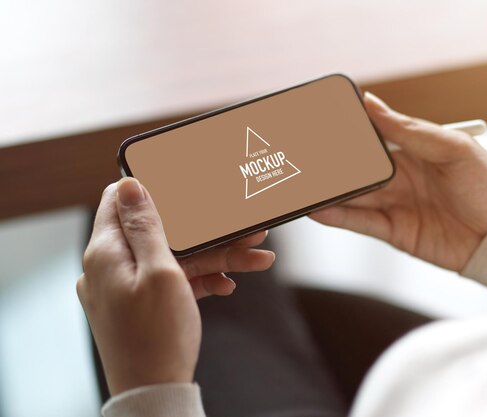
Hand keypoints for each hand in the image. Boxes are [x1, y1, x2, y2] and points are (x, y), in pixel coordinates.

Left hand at [77, 178, 274, 395]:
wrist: (154, 394)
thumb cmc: (157, 336)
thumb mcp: (160, 272)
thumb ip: (145, 226)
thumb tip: (128, 184)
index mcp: (107, 252)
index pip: (119, 200)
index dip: (152, 187)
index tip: (186, 183)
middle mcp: (111, 267)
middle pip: (161, 232)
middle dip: (205, 230)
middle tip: (242, 227)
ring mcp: (126, 288)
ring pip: (174, 259)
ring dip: (215, 257)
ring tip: (256, 257)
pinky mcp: (140, 306)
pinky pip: (172, 282)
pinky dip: (200, 280)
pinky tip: (228, 284)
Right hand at [309, 92, 486, 271]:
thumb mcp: (453, 147)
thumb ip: (409, 129)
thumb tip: (371, 103)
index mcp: (414, 152)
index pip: (372, 140)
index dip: (348, 135)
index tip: (322, 126)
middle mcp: (400, 178)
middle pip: (357, 169)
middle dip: (332, 165)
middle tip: (304, 159)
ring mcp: (395, 205)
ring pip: (353, 195)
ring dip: (329, 191)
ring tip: (303, 184)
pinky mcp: (394, 232)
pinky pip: (361, 222)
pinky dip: (338, 216)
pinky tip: (319, 208)